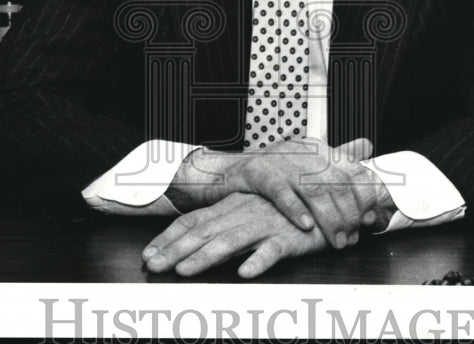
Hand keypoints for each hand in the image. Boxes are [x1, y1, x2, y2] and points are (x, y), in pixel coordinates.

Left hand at [143, 192, 338, 278]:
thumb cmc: (283, 212)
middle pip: (204, 231)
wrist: (325, 200)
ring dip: (206, 256)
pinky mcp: (289, 237)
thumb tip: (195, 245)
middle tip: (154, 266)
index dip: (169, 237)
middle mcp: (243, 213)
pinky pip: (272, 249)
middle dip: (175, 249)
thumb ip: (224, 226)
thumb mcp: (249, 215)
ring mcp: (265, 224)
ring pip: (231, 240)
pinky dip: (258, 260)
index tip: (148, 254)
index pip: (193, 221)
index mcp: (231, 207)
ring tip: (185, 271)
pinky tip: (245, 272)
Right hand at [168, 137, 381, 247]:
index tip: (370, 218)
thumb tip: (367, 146)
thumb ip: (335, 159)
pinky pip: (280, 192)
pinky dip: (296, 210)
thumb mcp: (304, 162)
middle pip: (335, 181)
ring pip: (312, 188)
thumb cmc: (270, 173)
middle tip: (354, 235)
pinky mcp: (257, 173)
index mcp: (314, 147)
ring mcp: (278, 160)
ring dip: (328, 217)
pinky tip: (306, 226)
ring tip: (337, 239)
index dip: (363, 195)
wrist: (226, 172)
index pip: (349, 168)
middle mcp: (299, 150)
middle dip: (349, 212)